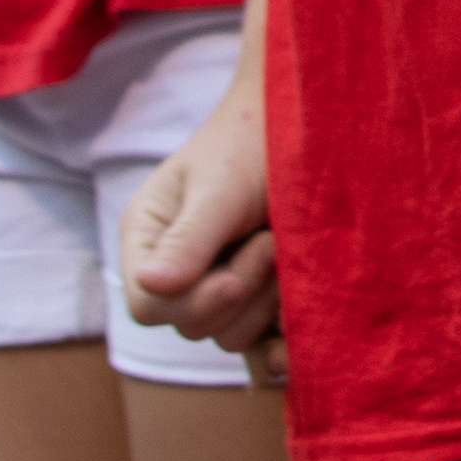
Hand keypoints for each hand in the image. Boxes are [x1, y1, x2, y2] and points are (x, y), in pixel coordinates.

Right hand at [121, 82, 282, 362]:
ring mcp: (219, 285)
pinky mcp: (261, 297)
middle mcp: (176, 270)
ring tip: (285, 244)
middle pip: (190, 325)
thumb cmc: (256, 139)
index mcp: (149, 239)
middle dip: (238, 291)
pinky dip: (285, 326)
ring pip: (230, 335)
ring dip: (266, 299)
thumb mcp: (221, 185)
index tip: (235, 280)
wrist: (313, 122)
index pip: (146, 306)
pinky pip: (266, 338)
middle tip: (271, 240)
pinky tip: (302, 298)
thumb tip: (151, 286)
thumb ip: (190, 236)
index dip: (191, 303)